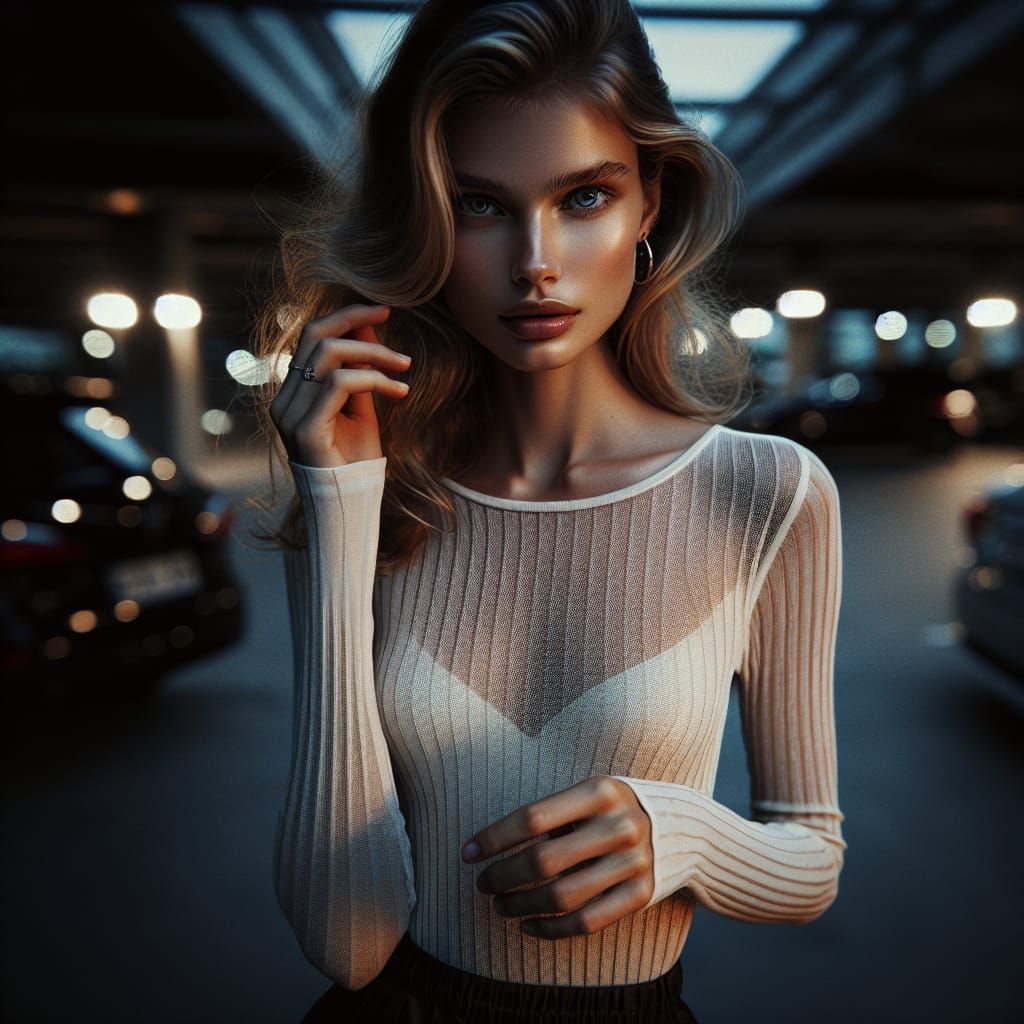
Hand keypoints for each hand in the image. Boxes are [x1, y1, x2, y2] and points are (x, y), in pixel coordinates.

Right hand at [269, 303, 411, 467]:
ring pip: (330, 355)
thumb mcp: (361, 405)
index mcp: (293, 391)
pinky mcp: (306, 429)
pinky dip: (375, 380)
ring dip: (375, 353)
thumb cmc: (355, 459)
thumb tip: (367, 326)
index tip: (382, 311)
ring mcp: (291, 414)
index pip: (311, 336)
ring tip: (405, 367)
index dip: (345, 316)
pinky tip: (400, 391)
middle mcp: (285, 399)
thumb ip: (360, 369)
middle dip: (356, 319)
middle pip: (316, 335)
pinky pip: (340, 384)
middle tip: (391, 317)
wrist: (350, 504)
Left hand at [461, 776, 654, 938]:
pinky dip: (551, 929)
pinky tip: (529, 925)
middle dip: (502, 877)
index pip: (533, 817)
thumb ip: (552, 812)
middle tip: (482, 884)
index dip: (494, 838)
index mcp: (600, 791)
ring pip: (561, 896)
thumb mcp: (591, 793)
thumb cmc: (615, 809)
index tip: (467, 853)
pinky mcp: (641, 895)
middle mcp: (619, 826)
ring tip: (500, 906)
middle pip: (543, 860)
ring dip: (520, 906)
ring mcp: (633, 863)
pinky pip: (586, 921)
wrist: (684, 829)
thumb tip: (488, 845)